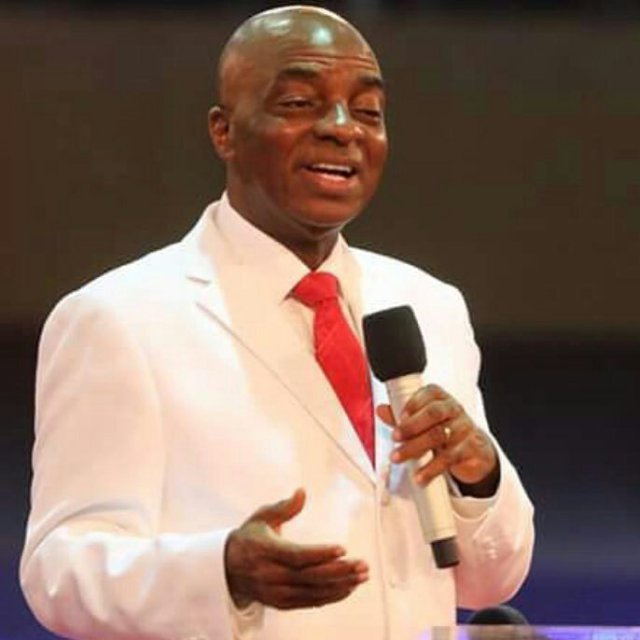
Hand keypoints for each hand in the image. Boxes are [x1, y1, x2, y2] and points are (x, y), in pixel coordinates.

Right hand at [224, 489, 368, 609]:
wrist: (228, 568)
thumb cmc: (250, 538)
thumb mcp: (261, 517)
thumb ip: (284, 507)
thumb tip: (302, 492)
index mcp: (264, 551)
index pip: (296, 556)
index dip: (320, 554)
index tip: (342, 548)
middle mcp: (269, 575)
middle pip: (309, 576)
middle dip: (339, 571)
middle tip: (362, 565)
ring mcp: (275, 592)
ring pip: (312, 592)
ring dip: (340, 585)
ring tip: (361, 576)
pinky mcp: (281, 603)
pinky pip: (310, 602)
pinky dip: (331, 596)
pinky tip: (348, 588)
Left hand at [377, 384, 498, 496]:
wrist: (475, 449)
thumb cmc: (444, 429)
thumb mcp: (423, 422)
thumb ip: (402, 417)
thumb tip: (381, 410)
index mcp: (441, 398)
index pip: (429, 393)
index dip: (413, 404)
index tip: (399, 417)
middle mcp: (454, 409)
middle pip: (433, 414)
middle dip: (411, 426)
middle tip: (394, 438)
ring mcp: (464, 427)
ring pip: (439, 436)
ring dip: (415, 448)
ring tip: (398, 458)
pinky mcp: (470, 448)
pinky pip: (450, 458)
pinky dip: (432, 469)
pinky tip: (420, 476)